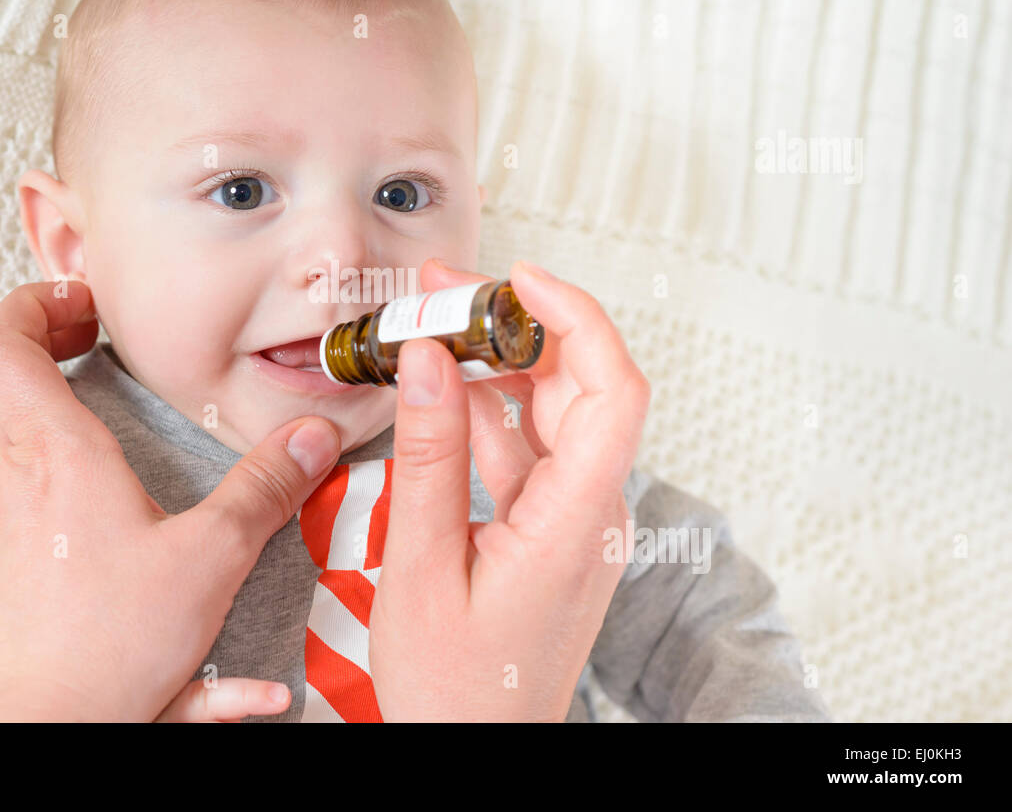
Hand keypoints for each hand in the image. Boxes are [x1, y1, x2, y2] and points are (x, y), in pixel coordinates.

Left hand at [0, 281, 340, 720]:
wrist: (57, 726)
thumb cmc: (121, 646)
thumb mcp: (215, 556)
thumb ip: (265, 488)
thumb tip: (311, 438)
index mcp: (55, 454)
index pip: (5, 343)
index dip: (34, 307)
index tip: (77, 306)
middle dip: (22, 342)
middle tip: (70, 341)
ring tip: (6, 393)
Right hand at [368, 258, 649, 720]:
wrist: (475, 752)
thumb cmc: (456, 689)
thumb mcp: (419, 567)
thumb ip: (427, 457)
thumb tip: (426, 360)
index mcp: (577, 522)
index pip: (612, 389)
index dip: (576, 318)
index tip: (520, 279)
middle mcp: (591, 514)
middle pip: (581, 388)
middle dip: (519, 326)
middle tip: (448, 292)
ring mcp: (574, 523)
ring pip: (552, 414)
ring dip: (498, 367)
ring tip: (434, 329)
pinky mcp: (549, 533)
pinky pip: (530, 453)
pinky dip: (489, 415)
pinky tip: (446, 393)